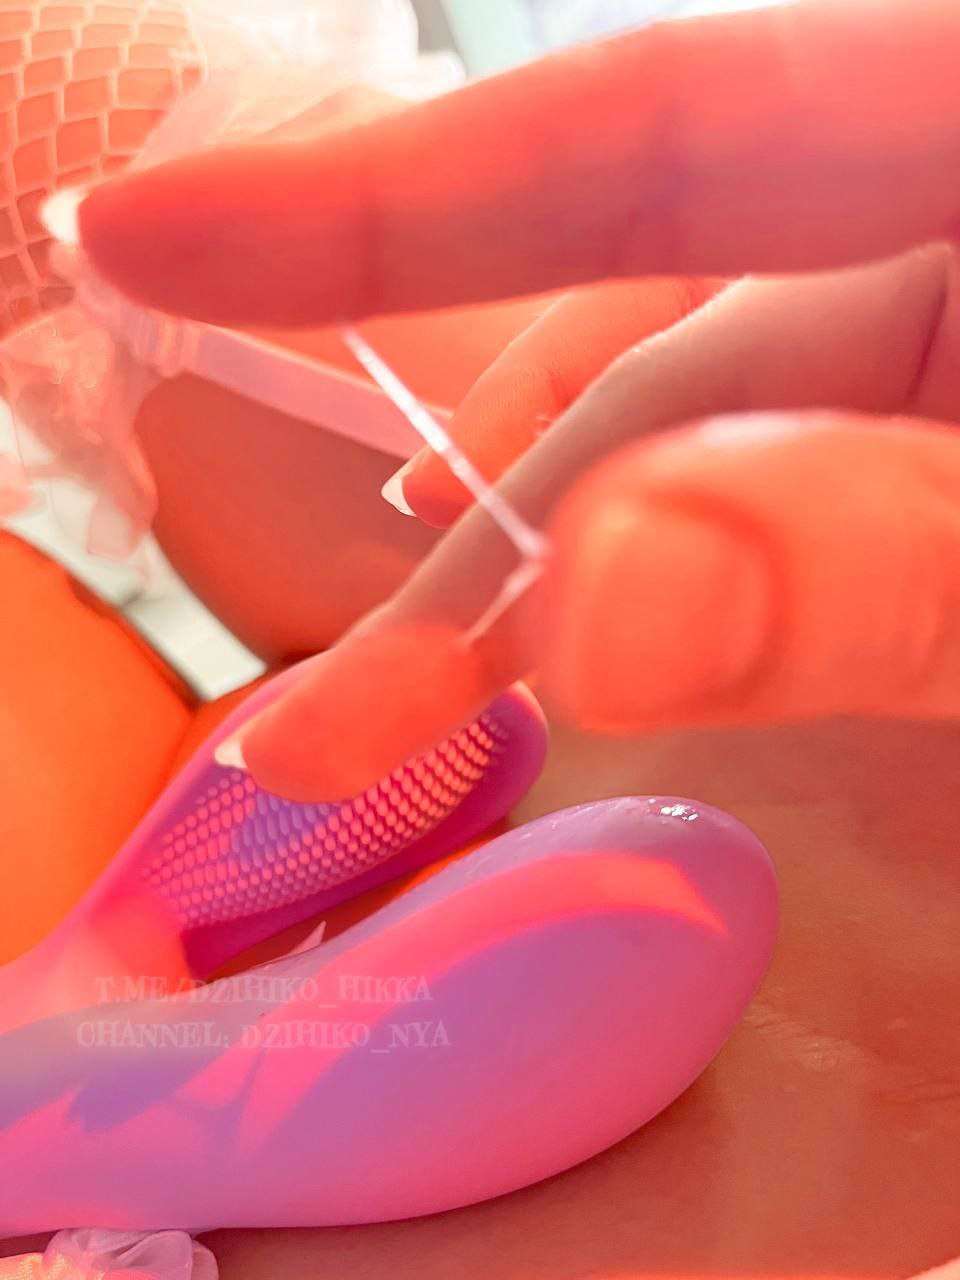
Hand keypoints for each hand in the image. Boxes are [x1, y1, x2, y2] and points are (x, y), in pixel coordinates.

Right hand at [70, 0, 959, 805]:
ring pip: (681, 406)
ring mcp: (931, 312)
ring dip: (539, 557)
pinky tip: (560, 594)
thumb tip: (599, 599)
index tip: (142, 236)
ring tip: (416, 689)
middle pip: (655, 331)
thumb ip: (882, 570)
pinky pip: (741, 449)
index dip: (399, 197)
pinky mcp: (915, 416)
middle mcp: (935, 196)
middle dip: (487, 532)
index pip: (664, 134)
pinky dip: (638, 540)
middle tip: (333, 715)